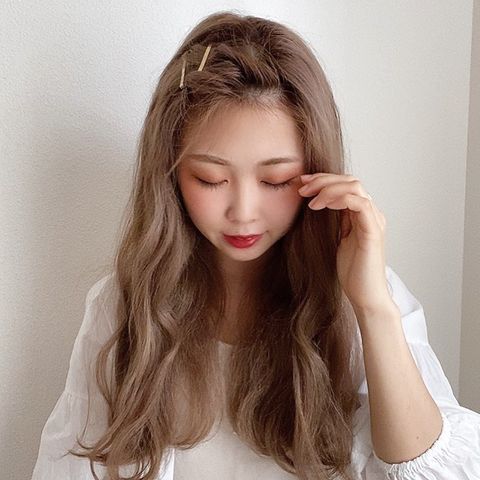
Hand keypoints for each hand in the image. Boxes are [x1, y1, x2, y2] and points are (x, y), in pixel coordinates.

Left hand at [298, 173, 393, 315]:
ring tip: (309, 198)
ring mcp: (374, 221)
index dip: (324, 179)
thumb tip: (316, 203)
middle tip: (302, 187)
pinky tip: (320, 207)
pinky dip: (338, 199)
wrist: (365, 296)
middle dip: (323, 179)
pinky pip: (359, 204)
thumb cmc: (351, 271)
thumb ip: (334, 221)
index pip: (346, 184)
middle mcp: (371, 213)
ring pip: (355, 187)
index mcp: (363, 214)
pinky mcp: (372, 231)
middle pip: (351, 180)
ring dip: (328, 187)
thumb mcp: (337, 239)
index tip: (302, 183)